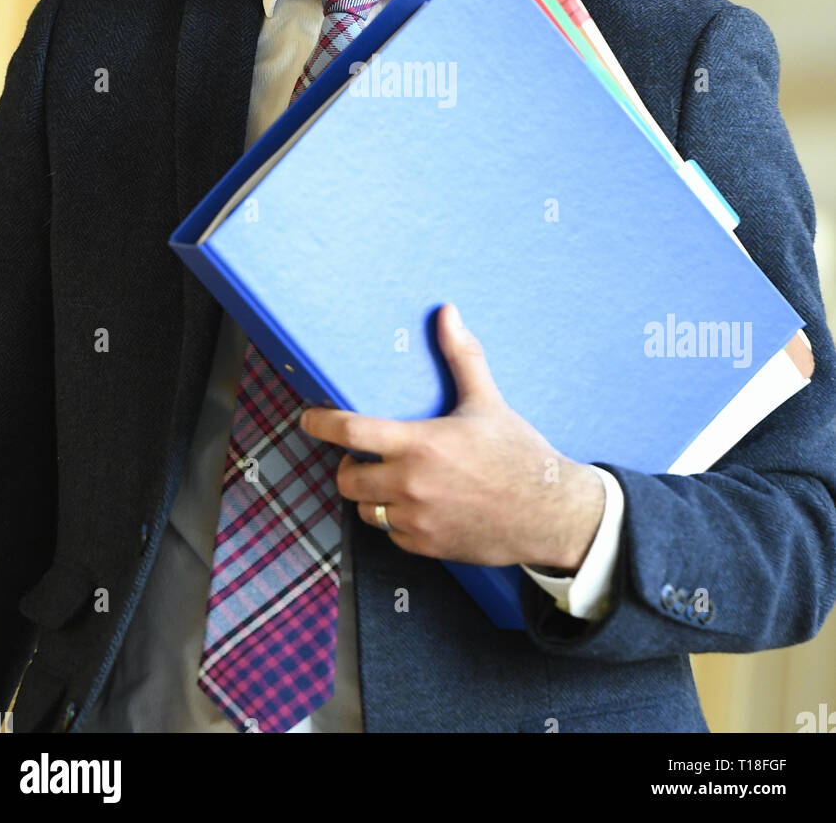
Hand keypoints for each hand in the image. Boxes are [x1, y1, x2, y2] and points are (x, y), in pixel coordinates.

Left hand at [299, 303, 604, 567]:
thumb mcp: (487, 401)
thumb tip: (447, 312)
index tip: (307, 417)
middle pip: (347, 479)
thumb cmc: (518, 454)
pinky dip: (396, 520)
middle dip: (349, 466)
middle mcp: (411, 484)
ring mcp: (417, 520)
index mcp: (420, 444)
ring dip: (370, 495)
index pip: (351, 432)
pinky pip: (392, 534)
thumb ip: (461, 356)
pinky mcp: (427, 547)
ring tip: (389, 481)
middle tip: (361, 456)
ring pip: (366, 510)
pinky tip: (417, 505)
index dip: (320, 423)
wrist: (550, 514)